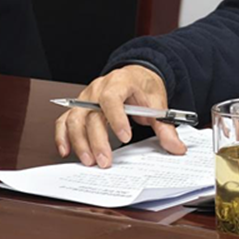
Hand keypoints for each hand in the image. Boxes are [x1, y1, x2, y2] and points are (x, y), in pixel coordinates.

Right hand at [54, 64, 186, 167]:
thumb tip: (177, 147)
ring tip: (90, 161)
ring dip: (80, 143)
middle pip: (91, 114)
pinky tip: (67, 151)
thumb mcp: (158, 104)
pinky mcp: (78, 108)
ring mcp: (85, 98)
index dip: (116, 118)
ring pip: (74, 119)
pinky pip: (64, 121)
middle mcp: (98, 88)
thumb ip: (165, 126)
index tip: (126, 137)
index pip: (112, 97)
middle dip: (97, 140)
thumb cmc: (144, 89)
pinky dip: (62, 136)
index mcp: (120, 82)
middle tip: (105, 161)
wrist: (137, 77)